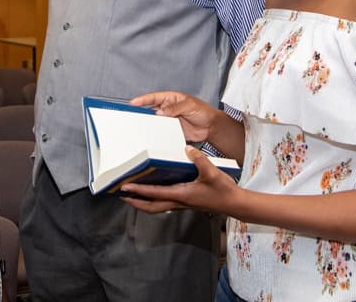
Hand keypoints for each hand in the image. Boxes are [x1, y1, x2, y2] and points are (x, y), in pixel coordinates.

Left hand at [121, 145, 238, 214]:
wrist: (234, 204)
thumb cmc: (223, 191)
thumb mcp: (212, 172)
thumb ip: (199, 160)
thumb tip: (187, 149)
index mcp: (181, 194)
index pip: (154, 193)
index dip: (138, 191)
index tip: (125, 187)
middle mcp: (178, 201)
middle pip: (150, 206)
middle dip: (135, 202)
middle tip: (121, 196)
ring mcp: (182, 203)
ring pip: (156, 206)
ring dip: (143, 202)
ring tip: (132, 195)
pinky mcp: (186, 202)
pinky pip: (164, 202)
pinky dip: (154, 199)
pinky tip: (154, 190)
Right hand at [130, 91, 218, 142]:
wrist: (211, 127)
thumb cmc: (204, 111)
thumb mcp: (189, 105)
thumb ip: (175, 108)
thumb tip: (161, 112)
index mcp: (171, 98)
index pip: (154, 97)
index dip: (143, 99)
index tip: (133, 102)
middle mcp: (169, 109)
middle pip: (152, 110)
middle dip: (143, 113)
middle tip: (134, 117)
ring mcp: (170, 120)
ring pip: (156, 122)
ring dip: (150, 124)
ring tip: (142, 127)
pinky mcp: (172, 131)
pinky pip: (162, 132)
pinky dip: (157, 134)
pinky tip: (154, 136)